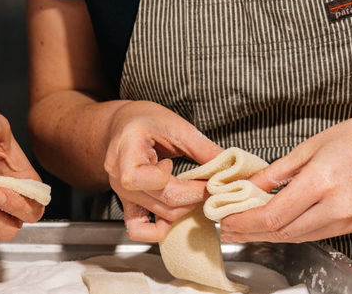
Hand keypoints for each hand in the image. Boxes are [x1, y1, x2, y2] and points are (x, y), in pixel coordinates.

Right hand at [104, 101, 222, 241]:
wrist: (123, 124)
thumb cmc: (145, 120)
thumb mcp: (176, 126)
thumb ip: (203, 149)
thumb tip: (232, 169)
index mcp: (127, 149)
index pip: (153, 181)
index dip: (185, 186)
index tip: (204, 178)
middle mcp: (119, 174)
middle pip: (162, 201)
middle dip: (193, 198)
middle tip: (211, 188)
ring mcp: (120, 190)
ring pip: (157, 216)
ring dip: (183, 210)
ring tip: (195, 194)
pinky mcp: (125, 201)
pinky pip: (137, 228)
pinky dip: (158, 230)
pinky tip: (174, 216)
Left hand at [221, 108, 351, 242]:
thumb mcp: (309, 146)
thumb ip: (275, 171)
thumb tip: (246, 186)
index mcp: (322, 181)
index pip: (273, 215)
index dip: (244, 221)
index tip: (223, 218)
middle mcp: (337, 206)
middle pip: (282, 232)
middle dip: (249, 233)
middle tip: (225, 229)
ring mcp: (349, 219)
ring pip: (298, 237)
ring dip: (266, 236)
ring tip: (241, 230)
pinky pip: (314, 234)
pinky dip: (289, 231)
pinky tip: (272, 226)